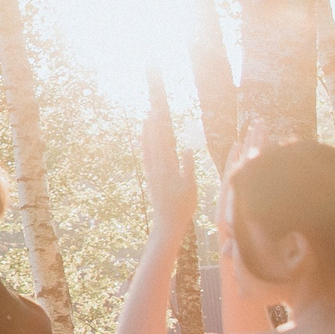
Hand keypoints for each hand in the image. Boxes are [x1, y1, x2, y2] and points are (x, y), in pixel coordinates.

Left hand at [140, 109, 196, 238]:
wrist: (168, 221)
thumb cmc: (183, 205)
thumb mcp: (190, 185)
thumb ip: (187, 166)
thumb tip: (186, 148)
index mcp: (167, 168)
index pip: (162, 143)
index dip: (159, 128)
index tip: (157, 115)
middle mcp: (156, 169)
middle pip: (153, 143)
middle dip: (151, 127)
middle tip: (149, 112)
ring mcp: (152, 173)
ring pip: (147, 150)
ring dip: (146, 135)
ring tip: (145, 122)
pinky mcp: (151, 178)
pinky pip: (146, 159)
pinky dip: (145, 148)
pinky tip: (144, 143)